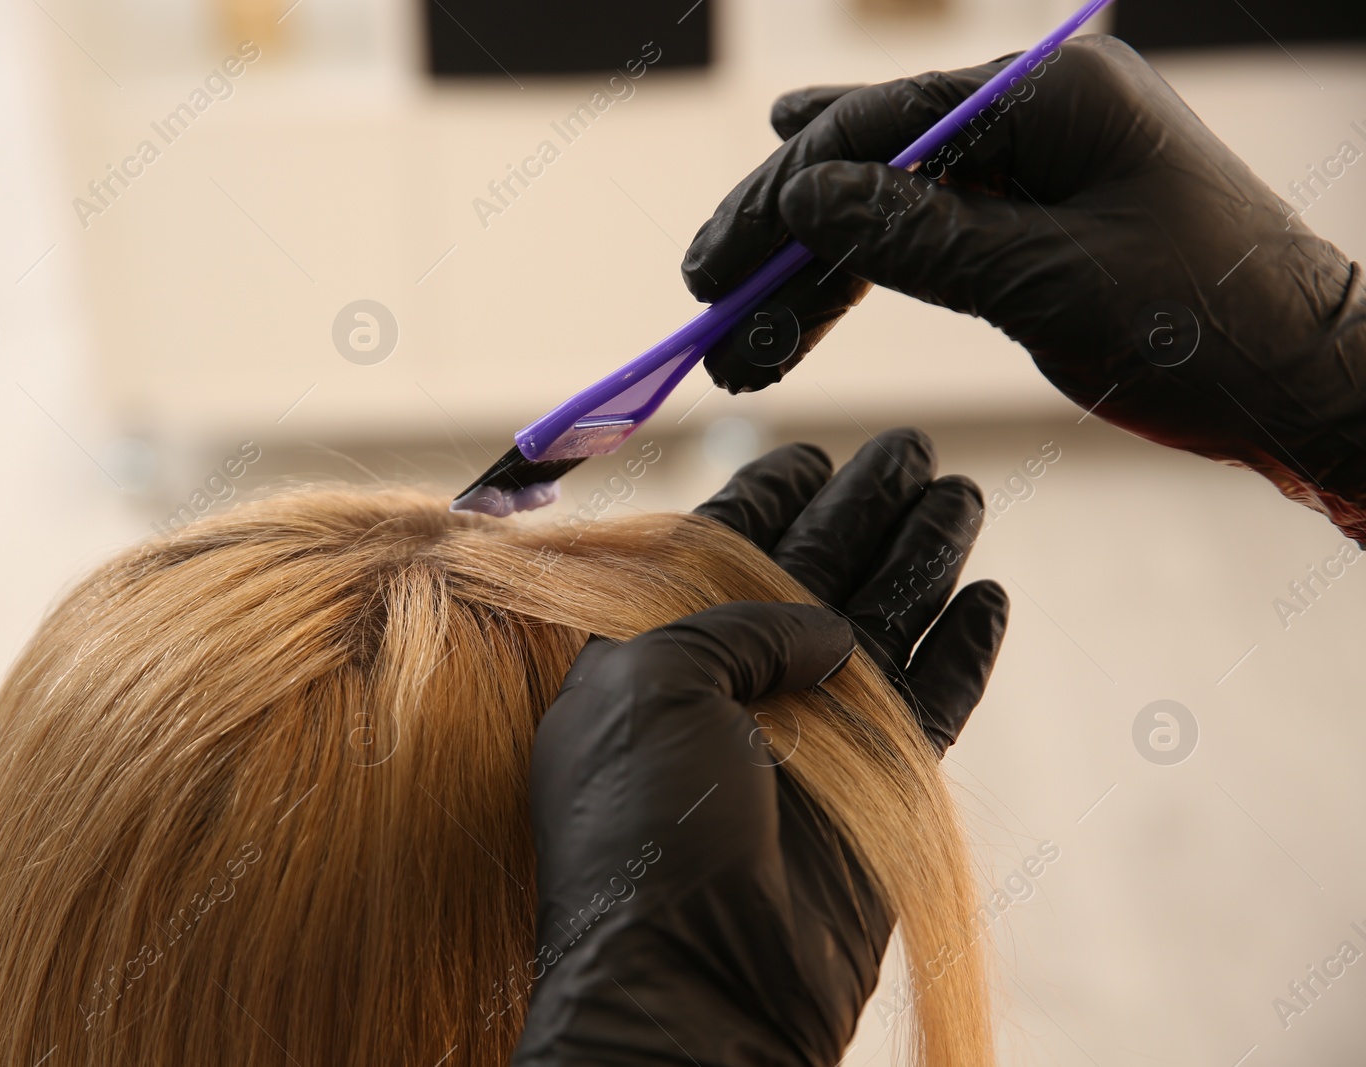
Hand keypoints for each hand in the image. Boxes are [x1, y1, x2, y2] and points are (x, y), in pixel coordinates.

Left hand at [512, 432, 1007, 1064]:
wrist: (694, 977)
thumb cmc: (643, 826)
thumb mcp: (648, 685)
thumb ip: (731, 623)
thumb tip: (824, 628)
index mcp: (653, 660)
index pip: (717, 556)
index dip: (767, 501)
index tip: (812, 455)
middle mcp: (731, 691)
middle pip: (811, 577)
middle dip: (861, 510)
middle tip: (913, 451)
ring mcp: (808, 739)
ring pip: (878, 625)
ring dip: (920, 560)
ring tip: (961, 496)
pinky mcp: (874, 788)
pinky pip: (928, 701)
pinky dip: (959, 652)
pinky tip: (985, 601)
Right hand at [684, 35, 1365, 540]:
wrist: (1302, 378)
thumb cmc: (1200, 323)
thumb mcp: (1044, 282)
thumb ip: (917, 237)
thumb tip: (802, 197)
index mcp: (1052, 94)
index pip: (884, 123)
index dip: (790, 192)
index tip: (723, 258)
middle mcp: (1035, 112)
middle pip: (872, 157)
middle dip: (784, 231)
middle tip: (705, 288)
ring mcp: (1033, 164)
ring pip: (889, 204)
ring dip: (813, 270)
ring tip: (738, 334)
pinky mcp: (1032, 218)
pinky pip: (927, 239)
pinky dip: (866, 281)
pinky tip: (800, 292)